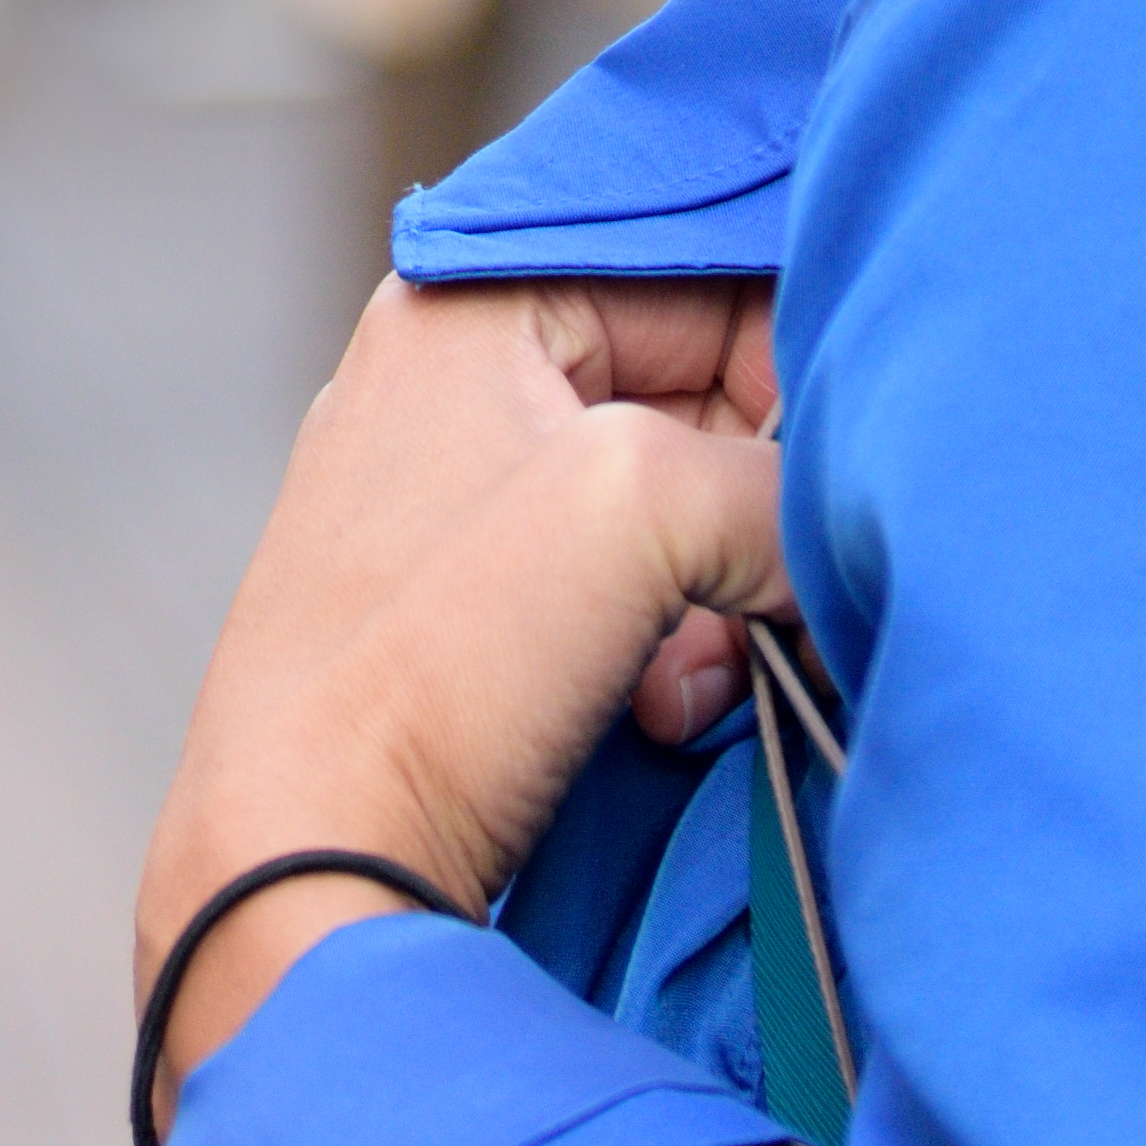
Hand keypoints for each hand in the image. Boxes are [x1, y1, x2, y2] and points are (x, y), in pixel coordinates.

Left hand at [131, 276, 785, 1134]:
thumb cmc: (431, 675)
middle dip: (751, 505)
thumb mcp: (638, 504)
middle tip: (751, 597)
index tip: (824, 473)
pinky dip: (672, 649)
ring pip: (676, 503)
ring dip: (718, 595)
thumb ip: (775, 477)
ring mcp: (451, 496)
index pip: (704, 271)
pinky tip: (656, 714)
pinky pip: (628, 588)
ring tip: (685, 680)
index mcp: (465, 301)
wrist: (309, 875)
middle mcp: (447, 376)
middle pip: (699, 391)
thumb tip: (836, 529)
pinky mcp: (466, 607)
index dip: (790, 370)